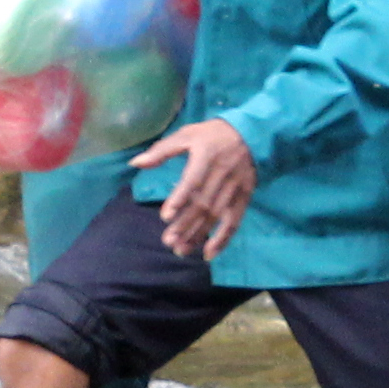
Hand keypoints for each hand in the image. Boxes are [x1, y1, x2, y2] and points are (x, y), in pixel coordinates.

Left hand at [133, 118, 257, 260]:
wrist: (252, 135)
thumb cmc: (213, 135)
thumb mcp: (187, 134)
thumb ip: (161, 150)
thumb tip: (136, 163)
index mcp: (206, 156)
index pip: (193, 181)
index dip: (180, 199)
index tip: (166, 216)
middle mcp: (222, 174)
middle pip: (203, 204)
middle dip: (185, 225)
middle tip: (168, 241)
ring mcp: (234, 189)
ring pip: (215, 217)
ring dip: (198, 235)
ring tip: (180, 249)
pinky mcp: (244, 198)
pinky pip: (234, 222)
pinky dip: (222, 239)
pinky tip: (208, 253)